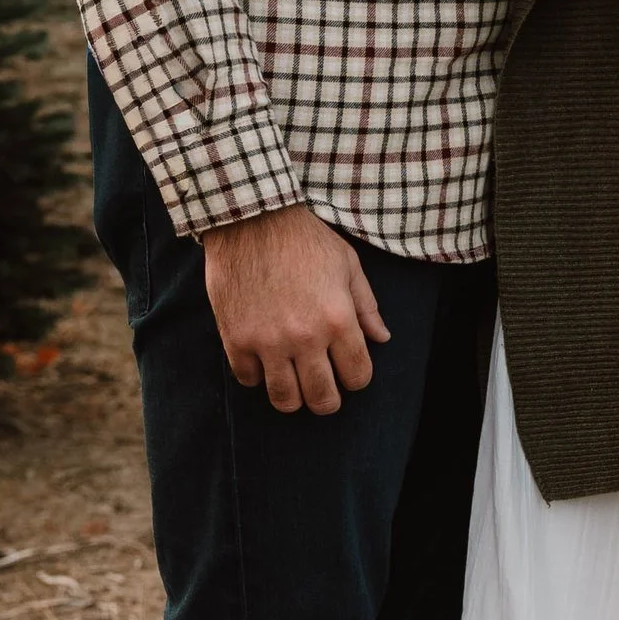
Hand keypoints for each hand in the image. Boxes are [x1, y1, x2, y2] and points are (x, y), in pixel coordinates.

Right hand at [200, 205, 389, 415]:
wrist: (251, 218)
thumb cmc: (304, 238)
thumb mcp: (347, 264)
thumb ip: (366, 306)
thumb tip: (382, 339)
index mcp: (338, 319)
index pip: (358, 376)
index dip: (357, 379)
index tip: (348, 371)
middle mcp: (305, 337)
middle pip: (322, 399)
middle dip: (328, 401)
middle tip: (324, 393)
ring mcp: (268, 341)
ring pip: (284, 399)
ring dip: (293, 398)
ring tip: (294, 386)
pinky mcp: (236, 339)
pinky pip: (249, 379)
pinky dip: (258, 376)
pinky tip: (263, 362)